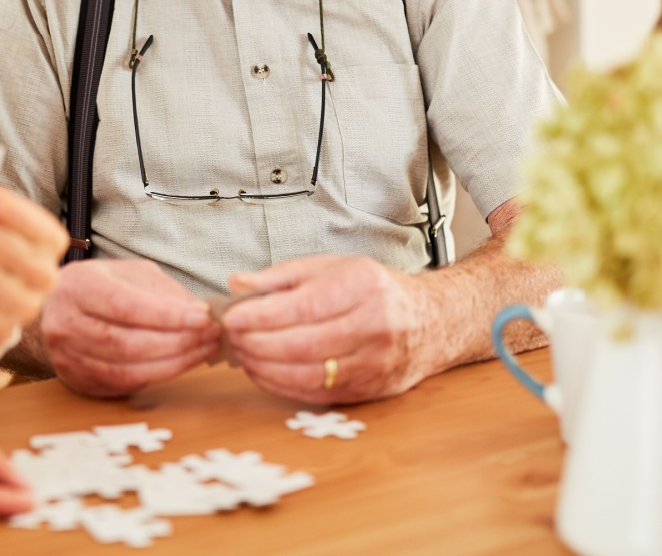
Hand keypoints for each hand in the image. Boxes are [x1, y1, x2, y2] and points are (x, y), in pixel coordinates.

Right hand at [40, 258, 218, 397]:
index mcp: (78, 287)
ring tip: (204, 350)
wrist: (53, 310)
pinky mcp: (79, 380)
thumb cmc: (97, 288)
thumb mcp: (127, 273)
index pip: (126, 306)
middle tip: (211, 335)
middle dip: (178, 342)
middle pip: (128, 343)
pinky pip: (125, 384)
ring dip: (174, 363)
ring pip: (128, 369)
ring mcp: (69, 357)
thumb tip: (199, 313)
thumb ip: (161, 291)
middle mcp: (67, 324)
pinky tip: (182, 363)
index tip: (203, 317)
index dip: (167, 315)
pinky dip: (159, 375)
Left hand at [221, 255, 430, 404]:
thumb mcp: (330, 267)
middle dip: (257, 344)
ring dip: (265, 368)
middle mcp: (373, 326)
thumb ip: (280, 276)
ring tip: (242, 355)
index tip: (231, 317)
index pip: (303, 307)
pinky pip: (317, 394)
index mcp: (362, 287)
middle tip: (231, 338)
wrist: (429, 322)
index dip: (261, 316)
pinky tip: (263, 372)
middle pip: (303, 344)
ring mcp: (374, 363)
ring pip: (308, 374)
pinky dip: (282, 386)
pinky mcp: (369, 390)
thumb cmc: (373, 290)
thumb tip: (237, 284)